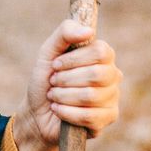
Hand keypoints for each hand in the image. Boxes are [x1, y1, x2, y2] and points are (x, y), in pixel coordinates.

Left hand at [14, 17, 121, 150]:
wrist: (37, 112)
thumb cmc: (46, 79)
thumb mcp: (48, 51)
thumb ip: (65, 33)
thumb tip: (89, 31)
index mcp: (103, 56)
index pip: (100, 51)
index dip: (74, 59)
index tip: (55, 65)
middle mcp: (113, 75)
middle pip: (97, 74)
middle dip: (66, 79)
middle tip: (53, 82)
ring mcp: (113, 97)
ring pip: (91, 96)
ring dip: (63, 96)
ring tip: (54, 96)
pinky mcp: (107, 118)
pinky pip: (89, 116)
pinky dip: (66, 112)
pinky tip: (57, 110)